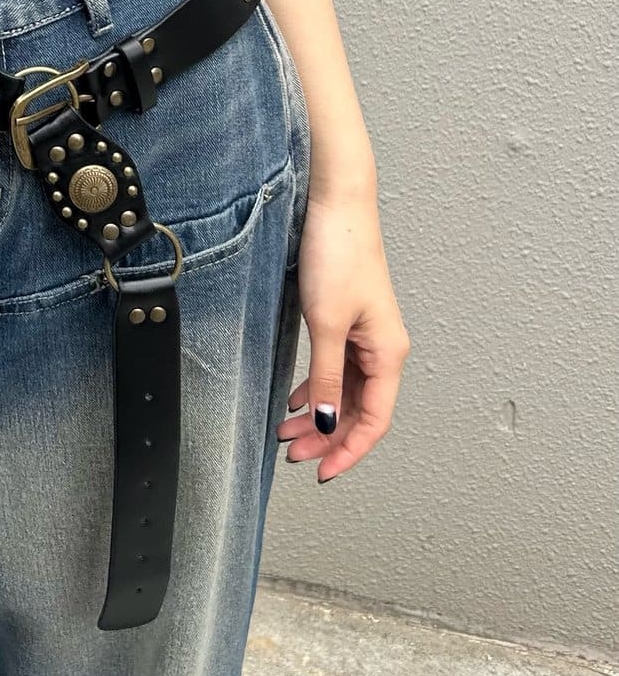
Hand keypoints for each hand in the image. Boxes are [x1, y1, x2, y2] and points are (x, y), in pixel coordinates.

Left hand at [278, 187, 409, 481]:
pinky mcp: (347, 318)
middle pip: (359, 410)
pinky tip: (298, 397)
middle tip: (293, 455)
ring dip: (320, 414)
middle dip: (327, 436)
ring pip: (346, 391)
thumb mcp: (326, 323)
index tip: (322, 472)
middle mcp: (382, 348)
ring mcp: (365, 334)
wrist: (336, 203)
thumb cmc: (338, 254)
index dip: (349, 451)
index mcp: (388, 354)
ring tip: (288, 433)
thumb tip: (328, 423)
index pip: (374, 421)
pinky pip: (337, 368)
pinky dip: (318, 387)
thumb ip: (327, 377)